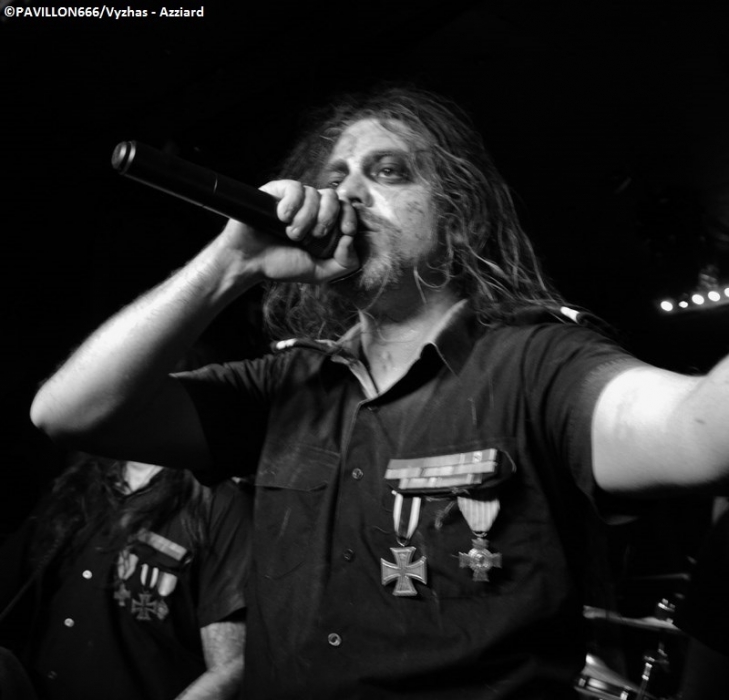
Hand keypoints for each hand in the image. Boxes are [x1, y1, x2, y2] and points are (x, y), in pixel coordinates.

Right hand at [220, 180, 359, 284]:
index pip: (345, 208)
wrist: (249, 263)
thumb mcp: (319, 272)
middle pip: (333, 197)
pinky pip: (295, 187)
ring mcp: (293, 198)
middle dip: (328, 218)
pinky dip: (292, 204)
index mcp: (322, 222)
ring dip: (306, 218)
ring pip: (314, 193)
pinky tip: (282, 218)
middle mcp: (310, 207)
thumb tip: (351, 240)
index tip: (346, 232)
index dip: (350, 217)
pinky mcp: (275, 191)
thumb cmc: (281, 265)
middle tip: (315, 236)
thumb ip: (344, 263)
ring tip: (291, 234)